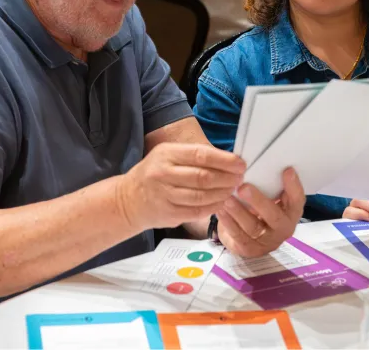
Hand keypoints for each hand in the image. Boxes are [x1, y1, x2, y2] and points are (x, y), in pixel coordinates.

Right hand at [118, 143, 244, 230]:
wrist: (128, 200)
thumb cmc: (154, 174)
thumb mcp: (168, 156)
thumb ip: (194, 157)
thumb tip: (227, 160)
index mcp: (166, 154)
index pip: (201, 155)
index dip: (224, 160)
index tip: (240, 164)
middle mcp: (163, 174)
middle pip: (203, 177)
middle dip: (227, 178)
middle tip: (240, 178)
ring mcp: (165, 195)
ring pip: (202, 196)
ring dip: (223, 193)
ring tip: (233, 190)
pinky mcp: (169, 214)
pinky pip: (197, 211)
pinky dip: (213, 207)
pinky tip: (222, 202)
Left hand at [216, 168, 304, 257]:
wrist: (247, 237)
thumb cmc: (259, 208)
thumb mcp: (268, 197)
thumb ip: (268, 185)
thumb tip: (255, 163)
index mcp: (291, 212)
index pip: (297, 200)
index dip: (294, 186)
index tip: (287, 170)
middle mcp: (283, 228)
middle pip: (274, 216)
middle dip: (259, 201)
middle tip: (243, 187)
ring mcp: (267, 241)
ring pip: (253, 227)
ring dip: (239, 211)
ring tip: (227, 198)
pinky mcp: (249, 249)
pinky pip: (238, 235)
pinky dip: (228, 221)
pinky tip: (220, 208)